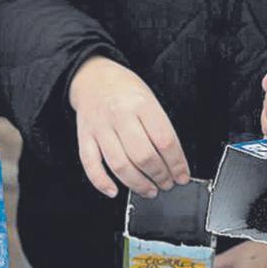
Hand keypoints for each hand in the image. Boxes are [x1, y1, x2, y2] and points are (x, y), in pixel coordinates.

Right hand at [68, 56, 189, 197]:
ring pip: (120, 165)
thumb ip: (160, 126)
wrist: (92, 76)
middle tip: (167, 184)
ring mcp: (100, 128)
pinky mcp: (84, 137)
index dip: (177, 163)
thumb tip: (174, 160)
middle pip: (144, 156)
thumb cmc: (125, 89)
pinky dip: (102, 182)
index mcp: (142, 104)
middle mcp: (120, 116)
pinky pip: (91, 165)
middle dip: (160, 176)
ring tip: (150, 190)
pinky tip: (114, 191)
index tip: (182, 175)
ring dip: (138, 184)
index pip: (165, 140)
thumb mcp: (150, 99)